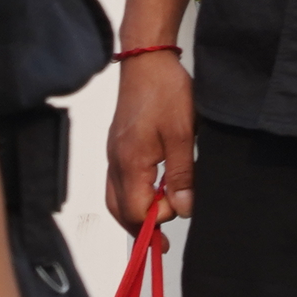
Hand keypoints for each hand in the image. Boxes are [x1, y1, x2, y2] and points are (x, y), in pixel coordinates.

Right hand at [102, 54, 191, 228]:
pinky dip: (133, 194)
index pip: (135, 211)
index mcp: (130, 163)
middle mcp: (115, 162)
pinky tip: (154, 190)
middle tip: (165, 235)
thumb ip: (182, 174)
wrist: (147, 61)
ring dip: (137, 211)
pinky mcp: (118, 147)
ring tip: (162, 215)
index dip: (156, 220)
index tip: (180, 213)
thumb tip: (182, 209)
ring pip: (117, 197)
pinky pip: (119, 182)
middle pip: (120, 210)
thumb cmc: (165, 92)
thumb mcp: (183, 134)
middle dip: (142, 225)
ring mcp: (114, 155)